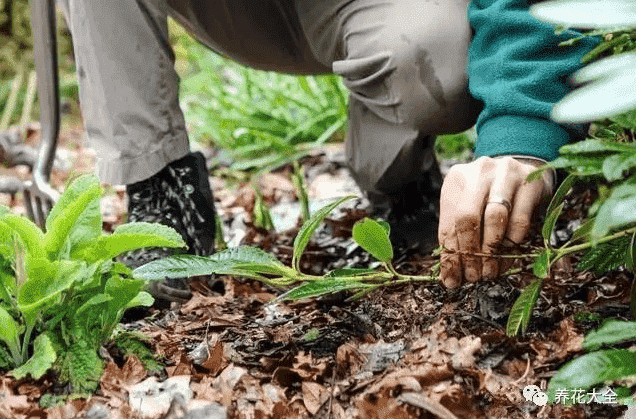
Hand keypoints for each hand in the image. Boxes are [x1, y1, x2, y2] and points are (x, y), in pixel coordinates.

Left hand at [438, 156, 553, 287]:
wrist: (526, 169)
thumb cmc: (491, 196)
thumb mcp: (470, 208)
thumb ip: (458, 236)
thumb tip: (450, 277)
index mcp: (457, 179)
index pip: (448, 223)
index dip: (450, 255)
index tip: (453, 280)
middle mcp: (479, 172)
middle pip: (467, 218)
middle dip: (469, 253)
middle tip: (474, 277)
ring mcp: (506, 173)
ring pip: (495, 217)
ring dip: (491, 250)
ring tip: (490, 272)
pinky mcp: (532, 181)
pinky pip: (521, 218)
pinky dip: (513, 241)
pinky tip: (509, 255)